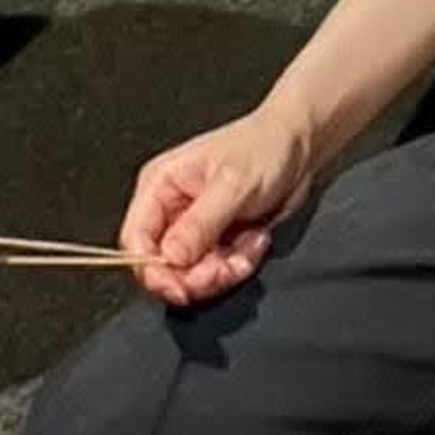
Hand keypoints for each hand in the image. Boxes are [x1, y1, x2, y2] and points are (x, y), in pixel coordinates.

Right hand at [118, 102, 317, 307]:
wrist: (299, 146)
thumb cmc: (263, 147)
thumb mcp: (232, 184)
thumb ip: (200, 223)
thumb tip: (170, 257)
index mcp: (160, 186)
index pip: (135, 239)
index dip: (151, 270)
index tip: (179, 288)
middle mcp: (171, 210)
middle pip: (162, 266)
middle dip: (195, 276)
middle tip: (225, 268)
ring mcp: (194, 229)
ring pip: (191, 275)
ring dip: (223, 272)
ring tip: (248, 248)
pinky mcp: (216, 242)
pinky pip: (217, 273)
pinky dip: (238, 266)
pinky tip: (256, 242)